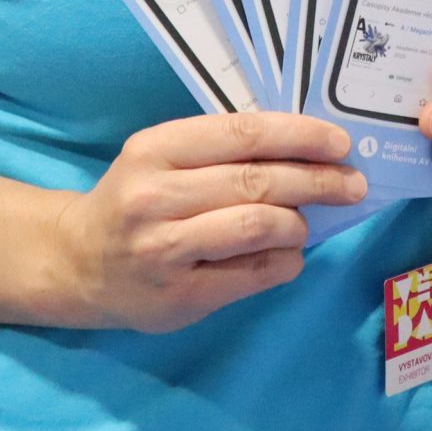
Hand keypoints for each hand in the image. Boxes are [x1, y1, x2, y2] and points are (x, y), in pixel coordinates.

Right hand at [56, 111, 365, 333]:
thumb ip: (222, 150)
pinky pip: (254, 275)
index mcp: (154, 150)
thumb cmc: (136, 200)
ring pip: (258, 227)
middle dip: (318, 180)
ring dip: (298, 223)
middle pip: (257, 182)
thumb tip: (309, 148)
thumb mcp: (162, 159)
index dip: (300, 135)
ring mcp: (163, 250)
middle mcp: (153, 197)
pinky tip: (287, 255)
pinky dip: (285, 261)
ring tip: (305, 223)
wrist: (78, 264)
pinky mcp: (178, 297)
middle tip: (353, 185)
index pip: (242, 133)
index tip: (340, 143)